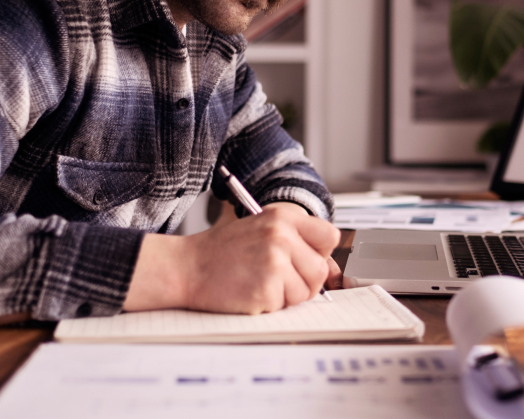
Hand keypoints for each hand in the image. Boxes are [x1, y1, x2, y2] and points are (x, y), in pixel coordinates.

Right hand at [123, 205, 340, 313]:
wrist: (188, 267)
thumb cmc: (224, 251)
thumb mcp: (262, 230)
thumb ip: (298, 241)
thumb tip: (335, 269)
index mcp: (284, 216)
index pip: (329, 235)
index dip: (320, 253)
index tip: (306, 260)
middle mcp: (282, 235)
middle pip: (321, 270)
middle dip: (303, 281)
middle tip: (275, 277)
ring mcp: (274, 262)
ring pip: (306, 292)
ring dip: (286, 296)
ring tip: (259, 282)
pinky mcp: (266, 289)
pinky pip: (285, 306)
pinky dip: (269, 305)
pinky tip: (249, 291)